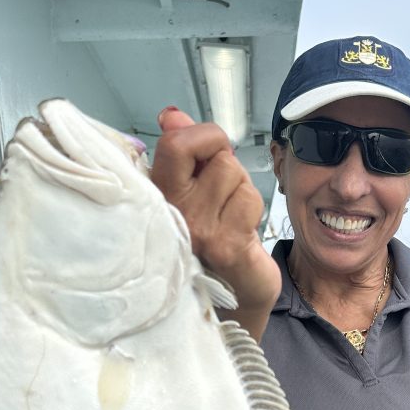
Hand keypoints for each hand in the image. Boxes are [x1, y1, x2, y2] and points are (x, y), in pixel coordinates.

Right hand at [151, 108, 281, 340]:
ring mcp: (197, 231)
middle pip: (212, 153)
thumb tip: (172, 115)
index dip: (203, 136)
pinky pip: (250, 200)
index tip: (208, 152)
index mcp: (156, 193)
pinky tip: (242, 230)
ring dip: (242, 189)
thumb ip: (183, 148)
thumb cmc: (212, 237)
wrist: (232, 294)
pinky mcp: (225, 245)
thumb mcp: (193, 186)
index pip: (176, 142)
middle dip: (226, 161)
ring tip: (230, 215)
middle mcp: (170, 212)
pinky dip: (253, 209)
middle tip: (222, 191)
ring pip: (234, 174)